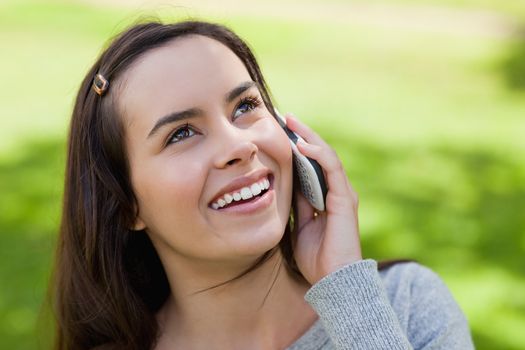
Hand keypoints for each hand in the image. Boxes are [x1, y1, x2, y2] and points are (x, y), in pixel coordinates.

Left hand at [286, 114, 361, 284]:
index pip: (310, 163)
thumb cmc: (316, 257)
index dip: (295, 146)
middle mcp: (335, 190)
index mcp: (324, 196)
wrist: (333, 280)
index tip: (277, 131)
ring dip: (308, 136)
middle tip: (283, 116)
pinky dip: (317, 153)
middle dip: (301, 133)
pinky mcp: (344, 198)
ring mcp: (342, 193)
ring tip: (290, 121)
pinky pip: (332, 168)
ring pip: (326, 154)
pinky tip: (301, 144)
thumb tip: (284, 185)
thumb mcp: (299, 225)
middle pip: (319, 153)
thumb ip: (297, 204)